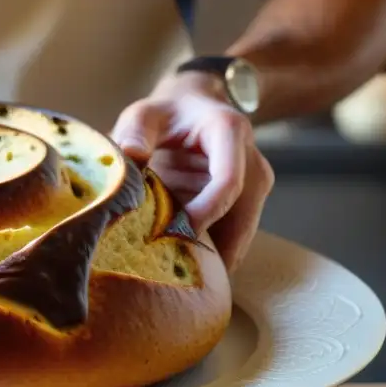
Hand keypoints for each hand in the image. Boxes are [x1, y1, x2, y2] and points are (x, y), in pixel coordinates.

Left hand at [111, 72, 274, 271]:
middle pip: (240, 217)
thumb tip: (130, 155)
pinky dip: (213, 253)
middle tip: (172, 274)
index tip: (171, 234)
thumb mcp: (145, 113)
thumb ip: (134, 131)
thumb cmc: (167, 113)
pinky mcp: (248, 203)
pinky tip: (184, 267)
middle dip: (210, 249)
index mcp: (229, 132)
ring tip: (176, 278)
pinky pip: (235, 236)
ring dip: (212, 258)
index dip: (204, 214)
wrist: (195, 109)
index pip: (228, 182)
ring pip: (241, 234)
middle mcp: (252, 160)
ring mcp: (255, 184)